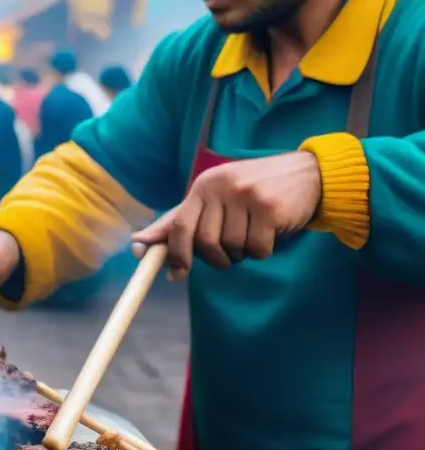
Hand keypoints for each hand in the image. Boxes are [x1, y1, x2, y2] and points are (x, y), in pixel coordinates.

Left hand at [131, 151, 321, 280]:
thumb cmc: (253, 192)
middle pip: (205, 244)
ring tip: (254, 234)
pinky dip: (262, 251)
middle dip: (216, 258)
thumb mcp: (214, 199)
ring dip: (242, 253)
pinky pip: (256, 250)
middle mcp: (220, 187)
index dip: (175, 254)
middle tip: (230, 253)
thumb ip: (178, 221)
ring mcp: (245, 196)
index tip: (175, 275)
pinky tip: (271, 233)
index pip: (179, 226)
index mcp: (203, 186)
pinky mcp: (269, 208)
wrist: (309, 174)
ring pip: (231, 249)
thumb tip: (139, 245)